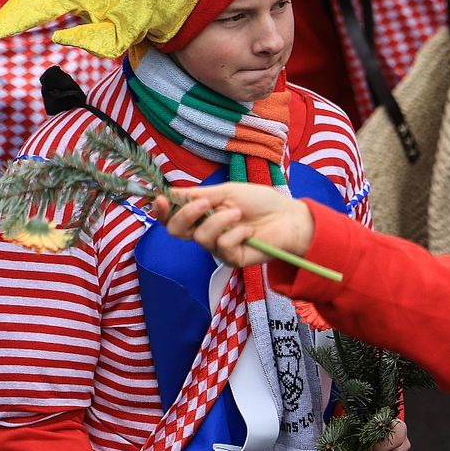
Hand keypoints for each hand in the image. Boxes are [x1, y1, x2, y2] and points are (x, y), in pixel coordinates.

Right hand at [158, 184, 315, 269]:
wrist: (289, 217)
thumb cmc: (260, 202)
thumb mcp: (229, 191)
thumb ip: (200, 194)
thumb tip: (170, 191)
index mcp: (202, 213)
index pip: (173, 216)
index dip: (162, 210)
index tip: (160, 199)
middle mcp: (205, 231)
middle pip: (177, 231)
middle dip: (185, 215)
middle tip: (204, 204)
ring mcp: (217, 247)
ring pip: (201, 237)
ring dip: (219, 221)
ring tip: (238, 213)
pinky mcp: (231, 259)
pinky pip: (223, 246)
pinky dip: (237, 234)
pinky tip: (250, 231)